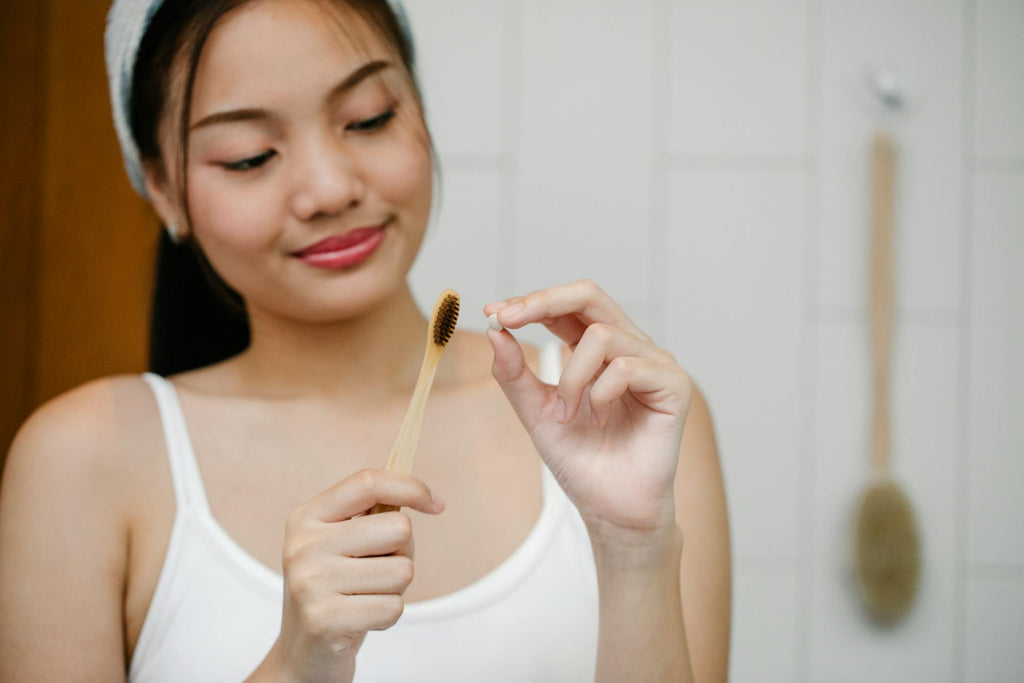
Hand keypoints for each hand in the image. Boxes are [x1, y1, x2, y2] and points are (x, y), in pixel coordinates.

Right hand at [257, 470, 443, 682]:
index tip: (436, 504)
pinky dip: (388, 616)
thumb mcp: (342, 545)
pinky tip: (362, 619)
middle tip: (376, 572)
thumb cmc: (334, 592)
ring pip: (402, 570)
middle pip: (398, 527)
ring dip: (395, 589)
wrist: (301, 655)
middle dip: (402, 553)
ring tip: (365, 597)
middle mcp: (303, 545)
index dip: (411, 487)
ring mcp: (310, 582)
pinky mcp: (324, 619)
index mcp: (307, 518)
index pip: (368, 483)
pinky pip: (393, 606)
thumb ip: (373, 516)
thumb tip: (427, 498)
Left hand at [484, 280, 692, 543]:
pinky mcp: (674, 385)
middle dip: (543, 302)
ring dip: (571, 377)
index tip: (494, 312)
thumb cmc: (581, 461)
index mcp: (596, 349)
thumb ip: (515, 374)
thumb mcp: (536, 412)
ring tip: (567, 414)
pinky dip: (601, 393)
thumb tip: (495, 331)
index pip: (567, 306)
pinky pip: (628, 367)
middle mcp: (628, 347)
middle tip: (508, 318)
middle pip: (590, 295)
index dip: (531, 302)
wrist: (610, 509)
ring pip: (602, 335)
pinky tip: (599, 420)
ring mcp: (654, 363)